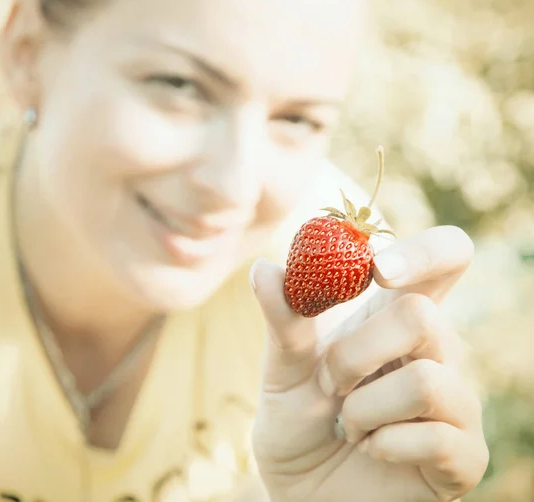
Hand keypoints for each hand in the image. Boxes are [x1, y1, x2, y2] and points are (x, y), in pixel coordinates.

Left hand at [250, 226, 488, 501]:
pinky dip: (384, 445)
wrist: (301, 490)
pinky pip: (437, 438)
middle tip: (330, 384)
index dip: (424, 252)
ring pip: (425, 381)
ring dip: (363, 410)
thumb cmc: (299, 421)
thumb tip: (264, 267)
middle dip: (355, 355)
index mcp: (396, 317)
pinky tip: (372, 450)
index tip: (379, 268)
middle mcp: (436, 351)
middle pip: (421, 315)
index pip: (445, 257)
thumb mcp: (283, 368)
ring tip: (347, 425)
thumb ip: (283, 320)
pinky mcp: (465, 454)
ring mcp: (456, 402)